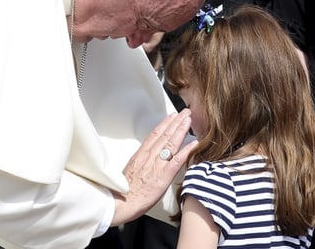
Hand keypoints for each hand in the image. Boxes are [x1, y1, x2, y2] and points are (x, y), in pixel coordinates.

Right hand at [111, 109, 196, 225]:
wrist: (121, 202)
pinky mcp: (163, 175)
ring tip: (189, 120)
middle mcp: (149, 156)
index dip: (164, 124)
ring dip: (181, 129)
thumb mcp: (131, 170)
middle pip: (165, 134)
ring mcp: (156, 164)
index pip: (155, 134)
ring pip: (171, 143)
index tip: (172, 116)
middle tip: (185, 112)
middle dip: (176, 121)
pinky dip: (186, 150)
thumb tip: (146, 158)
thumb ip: (141, 162)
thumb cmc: (124, 190)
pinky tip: (193, 143)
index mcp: (141, 155)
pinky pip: (177, 160)